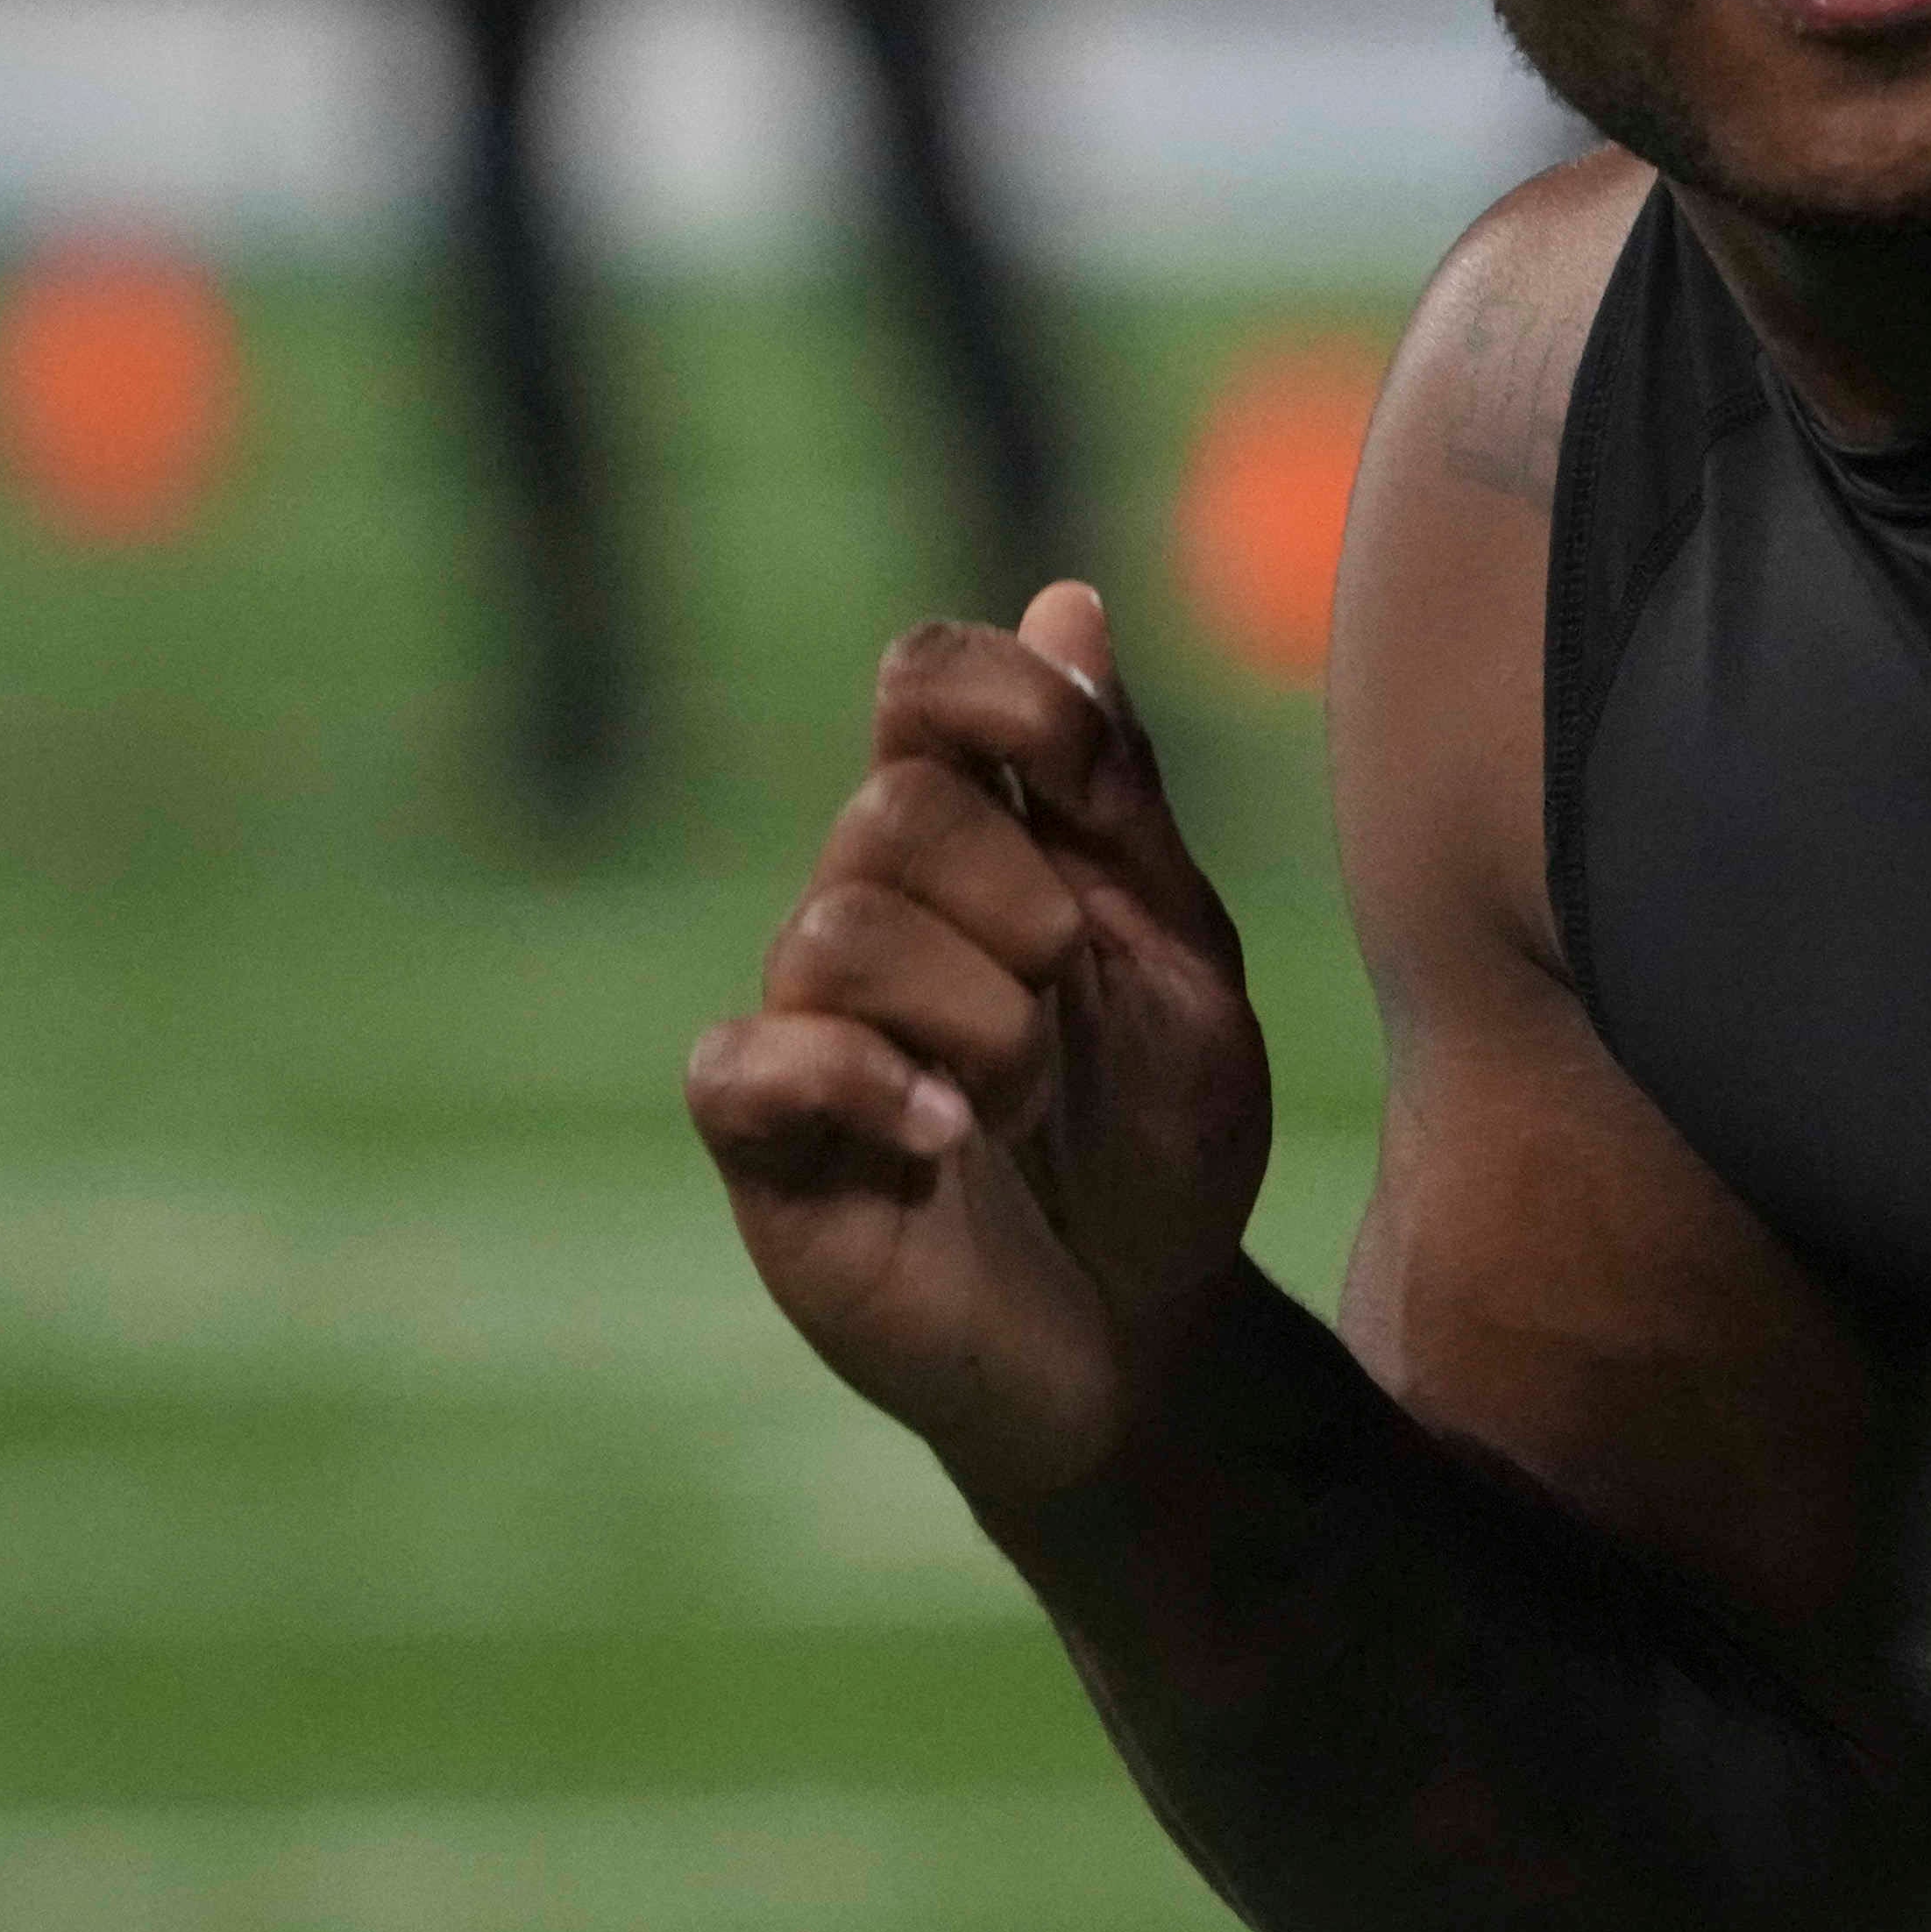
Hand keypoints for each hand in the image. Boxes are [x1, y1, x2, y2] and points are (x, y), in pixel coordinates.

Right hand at [686, 584, 1273, 1512]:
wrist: (1147, 1332)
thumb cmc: (1159, 1140)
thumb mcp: (1177, 958)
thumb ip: (1115, 794)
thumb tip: (1067, 598)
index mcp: (975, 848)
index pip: (925, 684)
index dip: (999, 693)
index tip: (1079, 773)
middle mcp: (869, 914)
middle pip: (893, 810)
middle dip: (1022, 907)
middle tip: (1076, 998)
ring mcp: (807, 1027)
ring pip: (835, 931)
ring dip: (976, 1020)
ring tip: (1025, 1102)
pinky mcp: (766, 1145)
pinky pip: (753, 1062)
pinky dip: (869, 1088)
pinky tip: (952, 1140)